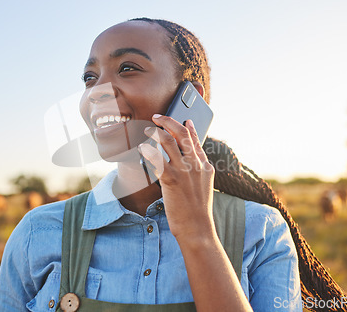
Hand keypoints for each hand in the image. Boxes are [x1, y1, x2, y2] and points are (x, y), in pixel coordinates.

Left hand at [138, 114, 215, 242]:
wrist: (197, 228)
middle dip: (168, 121)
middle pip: (182, 134)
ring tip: (146, 130)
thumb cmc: (197, 211)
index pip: (196, 140)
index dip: (188, 127)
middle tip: (157, 117)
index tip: (183, 120)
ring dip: (155, 132)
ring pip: (168, 141)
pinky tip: (141, 148)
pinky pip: (156, 158)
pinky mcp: (171, 179)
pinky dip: (147, 150)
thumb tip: (190, 161)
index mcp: (205, 166)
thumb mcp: (203, 187)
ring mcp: (184, 171)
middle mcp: (195, 165)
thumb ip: (197, 171)